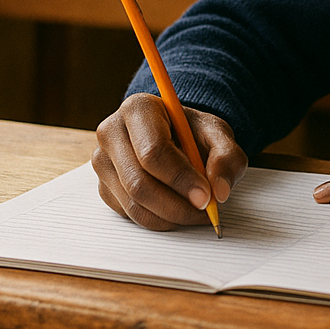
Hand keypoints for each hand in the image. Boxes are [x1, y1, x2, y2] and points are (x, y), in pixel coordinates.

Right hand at [92, 92, 247, 230]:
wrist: (175, 136)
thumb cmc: (191, 132)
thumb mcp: (218, 135)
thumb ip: (226, 157)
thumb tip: (220, 191)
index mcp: (138, 109)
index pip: (153, 151)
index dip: (181, 179)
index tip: (206, 196)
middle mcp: (112, 132)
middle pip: (139, 183)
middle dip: (176, 205)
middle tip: (205, 210)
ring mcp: (103, 161)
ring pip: (134, 204)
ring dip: (170, 217)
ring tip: (195, 211)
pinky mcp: (103, 186)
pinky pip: (129, 214)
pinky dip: (158, 220)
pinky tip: (176, 209)